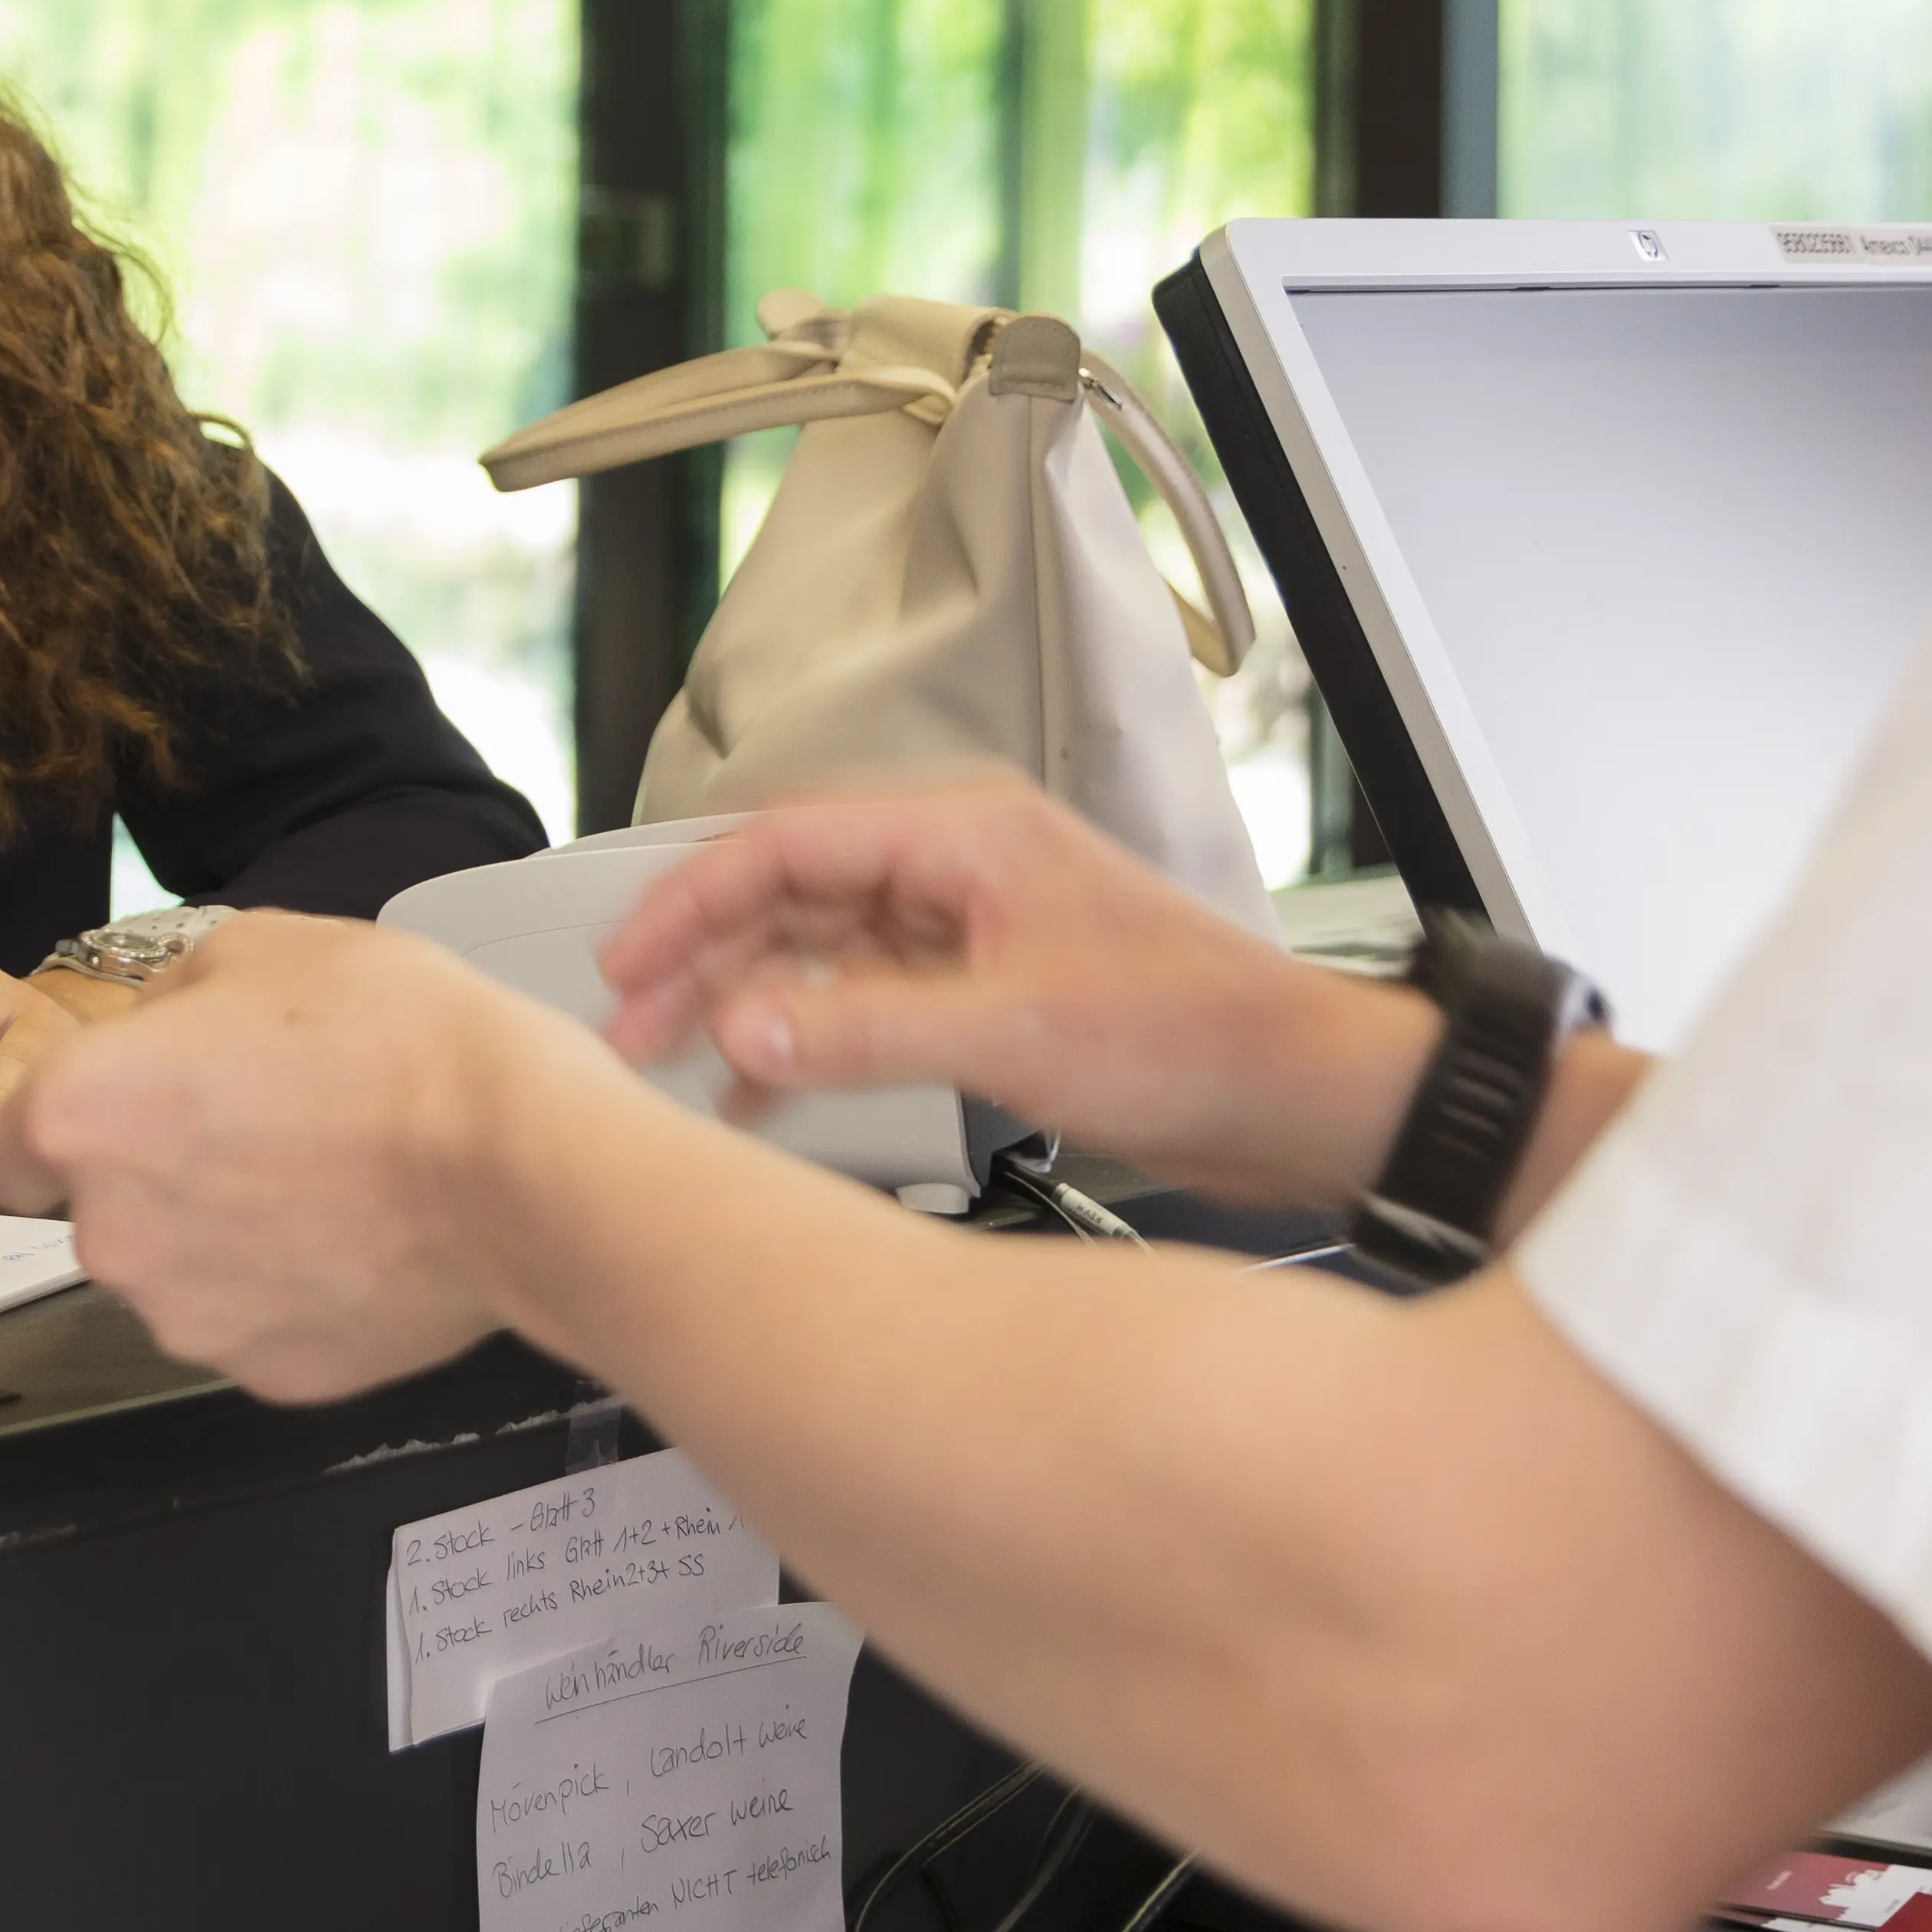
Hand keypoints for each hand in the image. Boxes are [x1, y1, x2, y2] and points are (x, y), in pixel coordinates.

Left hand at [0, 914, 607, 1400]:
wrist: (515, 1161)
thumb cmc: (392, 1042)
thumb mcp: (260, 947)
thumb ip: (172, 999)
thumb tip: (158, 1033)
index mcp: (83, 1115)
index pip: (1, 1154)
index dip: (54, 1131)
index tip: (117, 1114)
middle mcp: (111, 1232)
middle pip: (99, 1212)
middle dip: (160, 1174)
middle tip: (262, 1122)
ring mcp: (188, 1317)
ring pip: (175, 1274)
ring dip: (222, 1235)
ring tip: (325, 1176)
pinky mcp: (265, 1374)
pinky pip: (251, 1323)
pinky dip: (289, 1290)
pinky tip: (356, 1234)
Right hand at [596, 779, 1427, 1212]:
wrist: (1303, 1096)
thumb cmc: (1200, 1034)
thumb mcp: (1012, 1032)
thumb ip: (863, 1032)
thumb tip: (741, 1035)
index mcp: (967, 834)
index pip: (787, 844)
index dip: (692, 901)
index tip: (628, 965)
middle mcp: (962, 869)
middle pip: (791, 894)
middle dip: (703, 957)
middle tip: (629, 1025)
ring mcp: (973, 932)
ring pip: (820, 953)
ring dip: (745, 1004)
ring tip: (671, 1061)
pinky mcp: (989, 995)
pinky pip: (864, 1005)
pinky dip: (806, 1044)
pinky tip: (761, 1092)